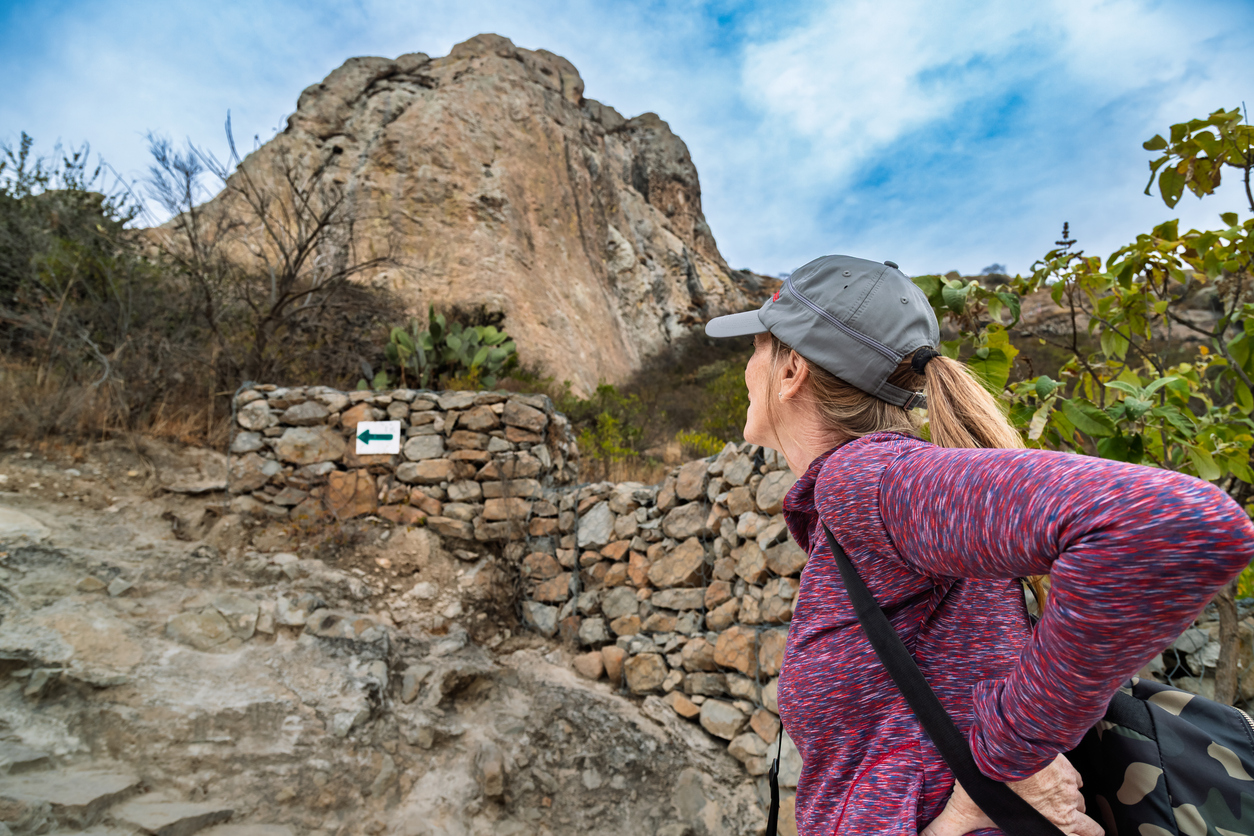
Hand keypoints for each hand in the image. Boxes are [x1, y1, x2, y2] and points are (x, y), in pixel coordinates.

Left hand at [920, 754, 1103, 835]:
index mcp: (1049, 826)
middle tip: (1088, 831)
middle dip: (1088, 830)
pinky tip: (1059, 776)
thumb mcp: (965, 811)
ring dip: (1074, 802)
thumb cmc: (992, 780)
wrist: (1009, 745)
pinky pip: (1075, 777)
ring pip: (1081, 800)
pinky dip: (1070, 779)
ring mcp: (1068, 786)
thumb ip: (945, 830)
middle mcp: (1065, 809)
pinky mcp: (1066, 766)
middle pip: (1090, 827)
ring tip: (1067, 803)